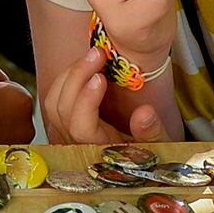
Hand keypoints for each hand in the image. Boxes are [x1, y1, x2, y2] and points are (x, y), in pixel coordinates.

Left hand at [43, 46, 167, 146]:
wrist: (140, 158)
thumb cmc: (149, 152)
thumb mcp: (160, 145)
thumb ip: (152, 131)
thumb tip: (145, 113)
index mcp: (99, 151)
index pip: (81, 128)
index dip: (86, 101)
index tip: (100, 77)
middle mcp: (77, 145)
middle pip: (62, 110)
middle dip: (77, 76)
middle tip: (98, 54)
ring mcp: (66, 135)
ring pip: (53, 103)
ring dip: (69, 75)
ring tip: (93, 57)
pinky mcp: (64, 125)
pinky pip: (54, 100)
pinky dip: (65, 79)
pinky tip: (85, 66)